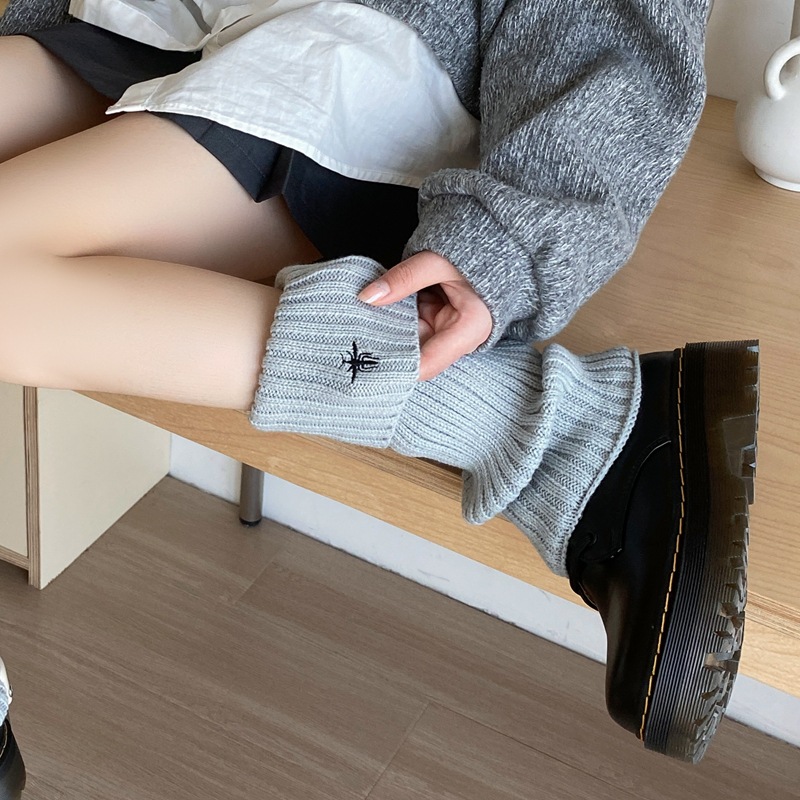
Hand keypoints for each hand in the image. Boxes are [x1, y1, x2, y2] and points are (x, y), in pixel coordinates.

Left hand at [357, 251, 492, 380]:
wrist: (494, 249)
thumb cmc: (475, 255)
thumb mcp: (438, 261)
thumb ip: (404, 278)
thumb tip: (368, 296)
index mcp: (468, 330)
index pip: (428, 364)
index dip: (396, 368)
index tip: (367, 364)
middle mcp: (456, 339)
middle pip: (413, 354)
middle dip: (384, 346)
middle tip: (355, 337)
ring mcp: (444, 332)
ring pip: (406, 341)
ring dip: (386, 331)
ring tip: (360, 323)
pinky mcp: (434, 324)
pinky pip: (408, 328)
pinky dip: (393, 320)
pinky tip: (374, 314)